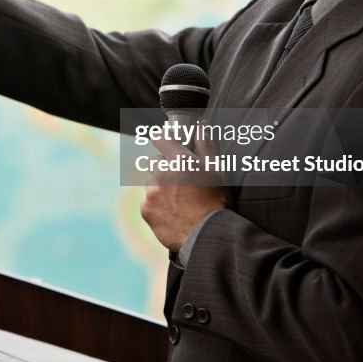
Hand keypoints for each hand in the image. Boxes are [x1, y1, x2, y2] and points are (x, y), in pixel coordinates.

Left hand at [140, 132, 230, 252]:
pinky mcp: (145, 210)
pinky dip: (156, 205)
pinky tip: (172, 212)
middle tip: (180, 180)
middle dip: (163, 167)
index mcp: (179, 161)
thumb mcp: (217, 171)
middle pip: (154, 161)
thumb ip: (205, 145)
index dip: (163, 139)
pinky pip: (147, 202)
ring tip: (179, 201)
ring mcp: (151, 193)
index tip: (166, 142)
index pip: (160, 137)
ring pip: (151, 183)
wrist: (207, 236)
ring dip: (160, 188)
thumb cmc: (216, 202)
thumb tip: (200, 125)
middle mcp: (161, 174)